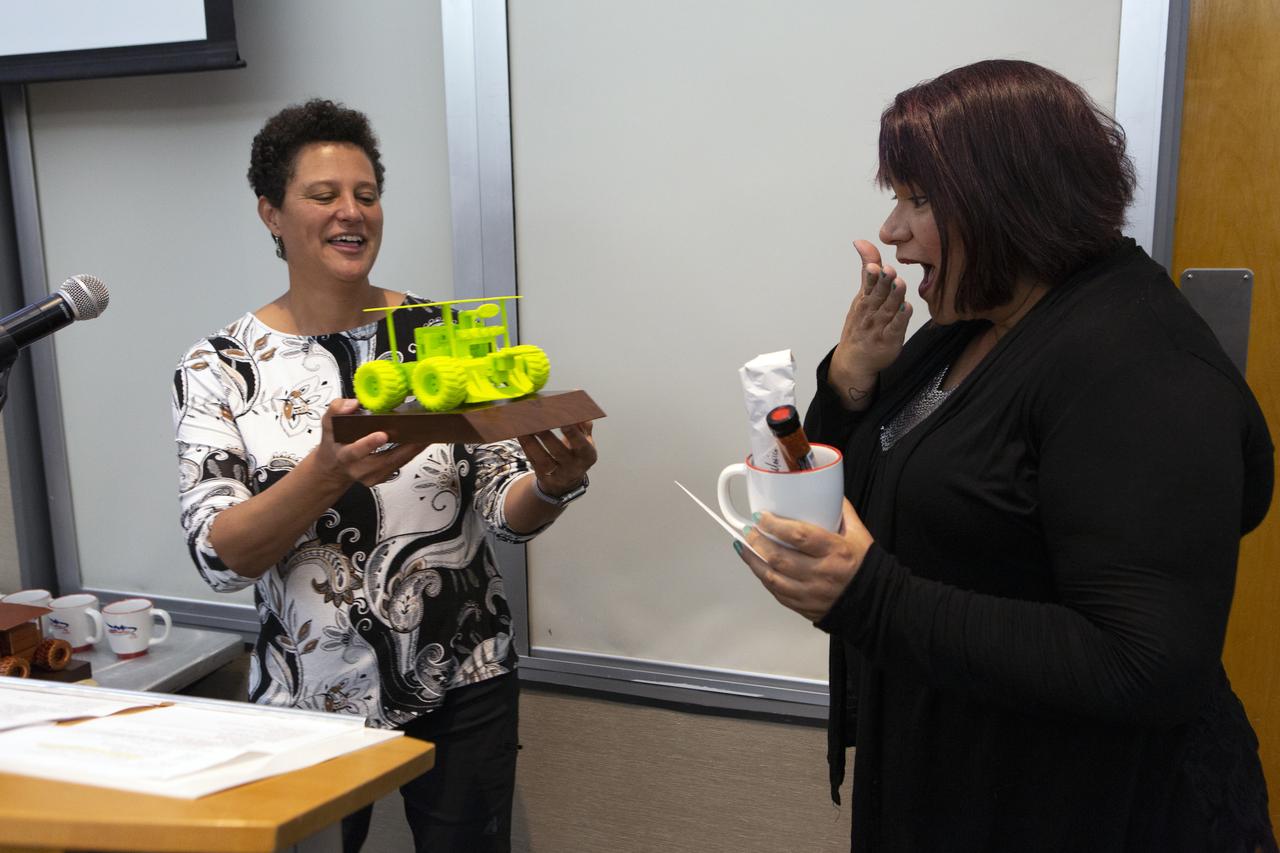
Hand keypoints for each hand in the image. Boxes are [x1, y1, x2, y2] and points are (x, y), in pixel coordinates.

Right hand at [314, 399, 426, 487]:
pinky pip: (400, 464)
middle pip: (385, 460)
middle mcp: (359, 468)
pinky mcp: (383, 477)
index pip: (355, 451)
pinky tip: (422, 441)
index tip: (382, 434)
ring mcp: (372, 475)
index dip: (369, 443)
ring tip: (427, 434)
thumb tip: (353, 404)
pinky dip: (412, 452)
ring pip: (397, 463)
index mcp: (344, 455)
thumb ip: (336, 410)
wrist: (334, 467)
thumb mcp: (328, 423)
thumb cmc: (335, 443)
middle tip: (420, 434)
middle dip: (404, 448)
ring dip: (413, 449)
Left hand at [517, 421, 597, 496]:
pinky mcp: (543, 476)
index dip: (572, 433)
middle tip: (536, 420)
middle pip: (558, 451)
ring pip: (542, 458)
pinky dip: (526, 446)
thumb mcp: (585, 440)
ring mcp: (558, 475)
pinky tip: (520, 433)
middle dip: (546, 435)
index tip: (563, 420)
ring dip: (532, 441)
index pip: (581, 444)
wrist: (567, 480)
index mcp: (588, 456)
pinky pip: (532, 460)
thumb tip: (577, 411)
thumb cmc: (576, 452)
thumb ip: (583, 425)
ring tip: (523, 426)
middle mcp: (574, 468)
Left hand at [736, 500, 872, 621]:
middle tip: (749, 529)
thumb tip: (826, 490)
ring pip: (772, 577)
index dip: (775, 525)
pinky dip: (764, 578)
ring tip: (744, 546)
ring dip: (753, 560)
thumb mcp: (859, 534)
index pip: (798, 536)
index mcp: (835, 551)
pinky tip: (757, 567)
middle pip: (779, 557)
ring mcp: (811, 592)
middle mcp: (821, 573)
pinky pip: (777, 592)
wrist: (875, 602)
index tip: (762, 516)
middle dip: (758, 541)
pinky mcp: (804, 606)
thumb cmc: (866, 567)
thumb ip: (841, 512)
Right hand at [829, 240, 912, 406]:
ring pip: (888, 309)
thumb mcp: (862, 294)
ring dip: (894, 297)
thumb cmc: (860, 323)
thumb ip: (868, 269)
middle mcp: (871, 312)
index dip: (872, 275)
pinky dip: (901, 319)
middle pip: (878, 295)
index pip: (868, 284)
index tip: (876, 266)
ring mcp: (879, 327)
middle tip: (889, 271)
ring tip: (899, 284)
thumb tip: (861, 241)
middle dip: (883, 283)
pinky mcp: (890, 340)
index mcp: (864, 299)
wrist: (854, 360)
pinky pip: (896, 328)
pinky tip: (906, 308)